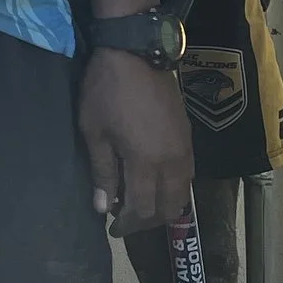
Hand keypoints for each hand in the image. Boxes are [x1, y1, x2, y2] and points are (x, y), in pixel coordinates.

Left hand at [78, 48, 192, 236]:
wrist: (136, 53)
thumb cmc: (106, 90)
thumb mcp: (94, 130)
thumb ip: (101, 171)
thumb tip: (102, 207)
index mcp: (145, 162)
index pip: (142, 209)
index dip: (128, 224)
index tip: (113, 229)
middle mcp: (171, 162)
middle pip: (168, 208)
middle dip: (148, 221)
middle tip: (127, 220)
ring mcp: (184, 150)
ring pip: (182, 194)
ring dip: (164, 206)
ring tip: (141, 204)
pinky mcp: (189, 138)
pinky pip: (188, 176)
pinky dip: (174, 189)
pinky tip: (156, 183)